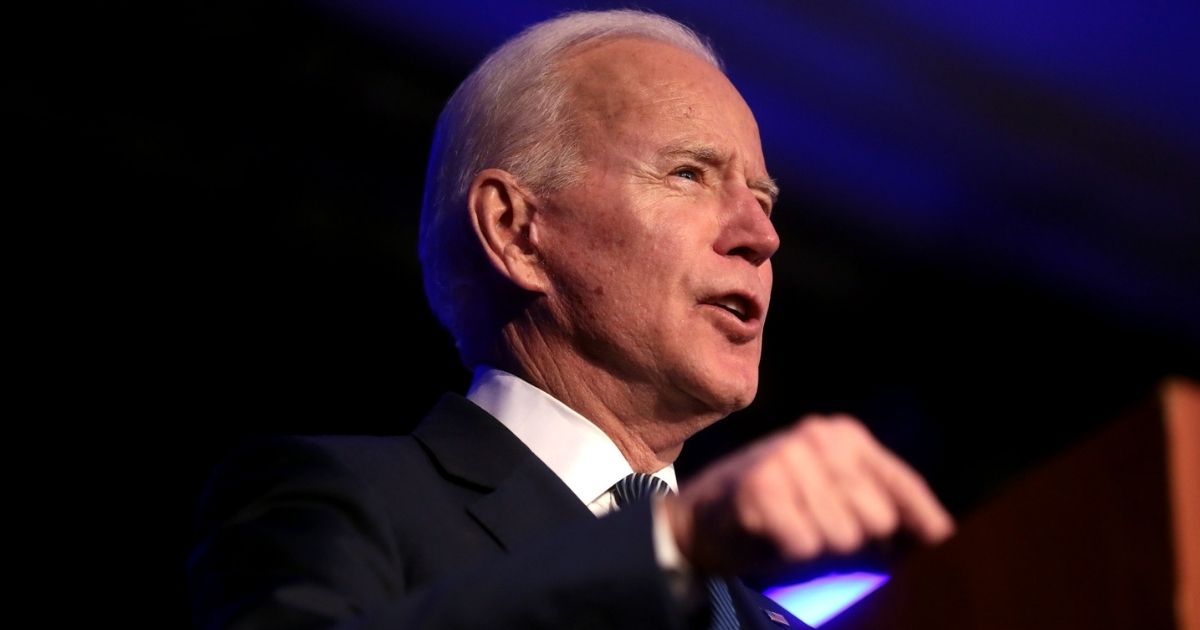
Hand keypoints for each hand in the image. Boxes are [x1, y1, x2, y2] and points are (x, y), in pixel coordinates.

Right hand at [665, 414, 953, 575]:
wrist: (698, 519)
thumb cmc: (776, 510)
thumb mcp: (831, 494)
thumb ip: (880, 504)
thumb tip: (941, 530)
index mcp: (842, 434)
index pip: (900, 482)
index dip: (922, 516)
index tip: (939, 536)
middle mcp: (817, 437)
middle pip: (878, 519)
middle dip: (855, 539)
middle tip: (818, 530)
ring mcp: (786, 458)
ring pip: (843, 536)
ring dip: (819, 547)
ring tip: (791, 530)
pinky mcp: (759, 488)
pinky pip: (806, 545)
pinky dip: (791, 552)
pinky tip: (770, 534)